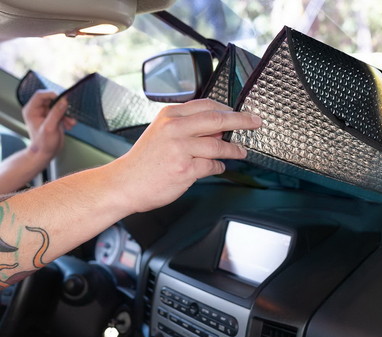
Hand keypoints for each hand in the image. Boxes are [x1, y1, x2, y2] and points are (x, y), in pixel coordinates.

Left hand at [21, 90, 75, 160]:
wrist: (46, 153)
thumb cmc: (43, 144)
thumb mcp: (50, 127)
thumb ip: (56, 113)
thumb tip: (63, 101)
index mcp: (31, 110)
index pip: (40, 95)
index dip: (52, 95)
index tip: (62, 99)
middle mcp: (38, 111)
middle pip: (51, 100)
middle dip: (62, 107)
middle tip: (68, 112)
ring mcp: (46, 115)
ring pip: (58, 107)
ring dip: (66, 114)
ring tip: (70, 122)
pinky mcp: (53, 119)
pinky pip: (62, 113)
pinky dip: (67, 118)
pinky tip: (69, 125)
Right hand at [109, 99, 260, 213]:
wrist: (125, 183)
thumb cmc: (145, 161)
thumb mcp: (161, 133)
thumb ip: (188, 127)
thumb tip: (219, 130)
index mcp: (170, 116)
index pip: (207, 105)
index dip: (229, 109)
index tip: (242, 112)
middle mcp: (175, 129)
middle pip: (217, 119)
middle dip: (241, 120)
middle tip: (255, 122)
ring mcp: (180, 149)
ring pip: (218, 145)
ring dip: (234, 150)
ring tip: (241, 152)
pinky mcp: (185, 169)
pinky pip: (212, 165)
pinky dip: (219, 166)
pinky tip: (218, 167)